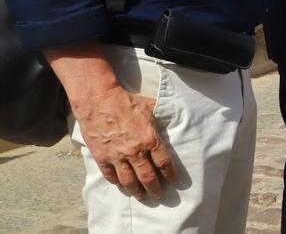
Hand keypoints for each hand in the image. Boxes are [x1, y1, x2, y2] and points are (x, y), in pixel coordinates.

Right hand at [73, 84, 175, 200]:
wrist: (99, 100)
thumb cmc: (126, 102)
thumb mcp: (150, 107)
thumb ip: (161, 119)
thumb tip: (172, 120)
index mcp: (150, 140)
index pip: (164, 163)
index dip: (170, 175)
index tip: (173, 181)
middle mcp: (135, 152)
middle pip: (148, 177)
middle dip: (155, 189)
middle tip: (158, 195)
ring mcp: (117, 157)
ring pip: (129, 181)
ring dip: (137, 191)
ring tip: (142, 196)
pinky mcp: (102, 157)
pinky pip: (111, 176)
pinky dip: (117, 183)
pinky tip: (122, 185)